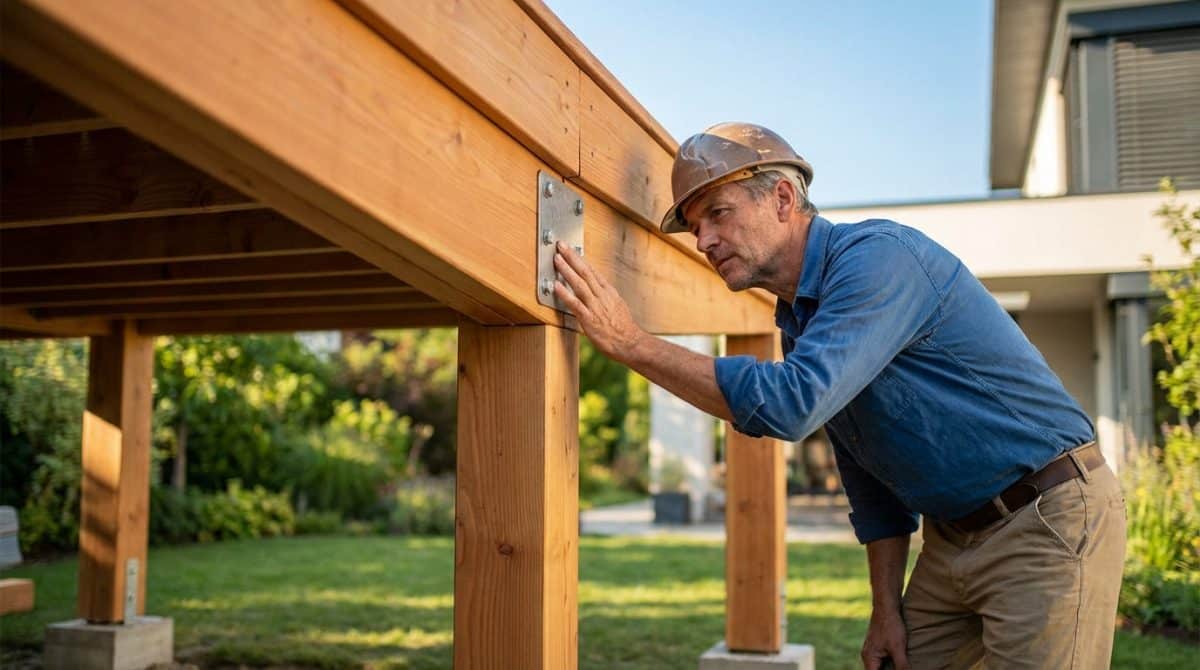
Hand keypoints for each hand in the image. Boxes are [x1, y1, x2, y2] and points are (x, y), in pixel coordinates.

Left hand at [551, 241, 645, 362]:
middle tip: (561, 245)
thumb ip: (605, 296)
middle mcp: (602, 296)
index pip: (593, 271)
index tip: (571, 249)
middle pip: (585, 272)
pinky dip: (565, 293)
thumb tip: (596, 289)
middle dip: (572, 257)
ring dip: (567, 270)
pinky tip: (556, 285)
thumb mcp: (617, 306)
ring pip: (579, 284)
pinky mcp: (589, 319)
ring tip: (556, 259)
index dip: (580, 259)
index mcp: (609, 292)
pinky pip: (575, 304)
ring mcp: (595, 306)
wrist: (631, 343)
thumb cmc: (623, 328)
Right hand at [861, 606, 909, 669]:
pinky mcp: (878, 646)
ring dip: (891, 669)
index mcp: (869, 659)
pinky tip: (901, 663)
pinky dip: (891, 664)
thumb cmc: (891, 625)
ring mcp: (872, 651)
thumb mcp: (898, 647)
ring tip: (902, 666)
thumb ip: (902, 666)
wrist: (886, 606)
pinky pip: (883, 660)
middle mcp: (868, 656)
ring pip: (881, 667)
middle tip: (902, 668)